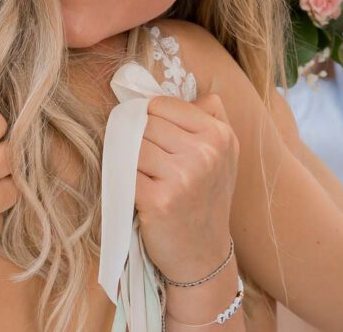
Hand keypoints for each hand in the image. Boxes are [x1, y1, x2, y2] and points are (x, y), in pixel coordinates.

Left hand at [136, 93, 239, 281]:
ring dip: (126, 158)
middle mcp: (205, 153)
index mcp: (219, 135)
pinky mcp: (159, 200)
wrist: (203, 255)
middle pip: (144, 123)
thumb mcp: (222, 153)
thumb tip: (170, 87)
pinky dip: (121, 179)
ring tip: (140, 174)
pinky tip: (134, 191)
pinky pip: (123, 172)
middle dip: (135, 138)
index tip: (147, 133)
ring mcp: (183, 177)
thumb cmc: (205, 198)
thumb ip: (206, 113)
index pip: (162, 104)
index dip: (147, 117)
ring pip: (131, 145)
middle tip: (142, 159)